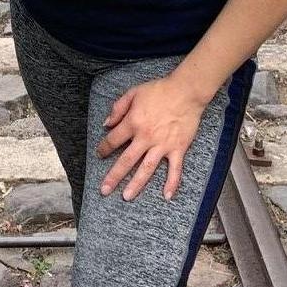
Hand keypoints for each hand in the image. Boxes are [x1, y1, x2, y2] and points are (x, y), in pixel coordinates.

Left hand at [96, 78, 209, 200]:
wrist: (186, 91)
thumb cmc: (159, 90)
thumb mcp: (133, 92)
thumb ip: (118, 108)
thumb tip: (106, 124)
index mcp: (133, 122)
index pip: (113, 140)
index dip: (104, 148)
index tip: (100, 154)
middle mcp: (146, 137)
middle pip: (126, 160)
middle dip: (114, 176)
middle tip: (104, 190)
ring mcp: (162, 145)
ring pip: (146, 169)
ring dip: (136, 184)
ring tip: (127, 196)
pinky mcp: (178, 148)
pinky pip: (175, 169)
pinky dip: (172, 183)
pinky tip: (167, 196)